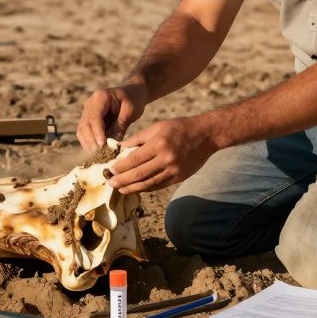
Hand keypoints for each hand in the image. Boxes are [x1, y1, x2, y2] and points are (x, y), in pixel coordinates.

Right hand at [76, 82, 148, 152]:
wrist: (132, 93)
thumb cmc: (134, 100)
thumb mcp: (131, 111)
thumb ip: (120, 126)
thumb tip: (111, 144)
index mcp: (100, 97)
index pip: (94, 117)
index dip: (97, 132)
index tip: (102, 145)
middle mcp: (90, 103)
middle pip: (84, 125)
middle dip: (91, 141)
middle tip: (100, 154)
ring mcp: (87, 111)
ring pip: (82, 131)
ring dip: (89, 144)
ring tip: (99, 156)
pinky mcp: (88, 120)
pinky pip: (85, 134)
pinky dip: (90, 143)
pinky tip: (98, 152)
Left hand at [106, 116, 220, 193]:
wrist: (206, 135)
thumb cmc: (179, 128)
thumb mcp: (158, 127)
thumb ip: (138, 138)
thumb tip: (121, 148)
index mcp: (159, 144)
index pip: (134, 159)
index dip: (121, 167)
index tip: (110, 170)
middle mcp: (166, 158)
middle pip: (139, 174)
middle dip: (123, 180)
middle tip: (110, 183)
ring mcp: (174, 170)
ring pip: (149, 183)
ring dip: (133, 188)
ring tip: (121, 190)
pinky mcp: (179, 177)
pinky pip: (159, 185)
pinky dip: (147, 188)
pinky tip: (137, 188)